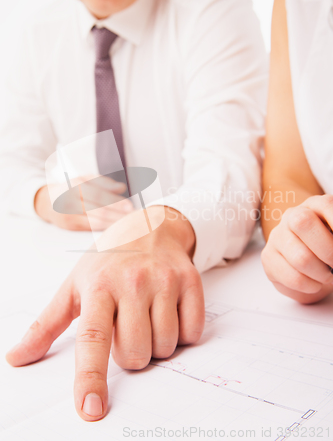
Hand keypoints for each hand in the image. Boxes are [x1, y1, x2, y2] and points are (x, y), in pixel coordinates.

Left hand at [6, 206, 204, 420]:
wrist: (149, 228)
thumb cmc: (108, 262)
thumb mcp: (74, 286)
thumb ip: (45, 325)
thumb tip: (17, 357)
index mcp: (99, 286)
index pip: (92, 339)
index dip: (91, 376)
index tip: (90, 407)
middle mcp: (133, 282)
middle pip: (135, 354)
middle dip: (130, 353)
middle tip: (127, 325)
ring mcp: (165, 281)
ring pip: (165, 347)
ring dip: (156, 344)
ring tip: (147, 315)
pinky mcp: (190, 282)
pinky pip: (192, 334)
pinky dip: (182, 334)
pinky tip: (170, 310)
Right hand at [34, 175, 133, 230]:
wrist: (47, 201)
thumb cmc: (71, 188)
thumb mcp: (85, 179)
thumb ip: (104, 182)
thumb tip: (121, 188)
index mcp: (76, 185)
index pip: (99, 195)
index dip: (116, 202)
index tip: (130, 206)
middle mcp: (71, 200)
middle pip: (99, 210)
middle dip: (119, 215)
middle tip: (133, 217)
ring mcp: (69, 214)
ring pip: (96, 221)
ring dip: (114, 223)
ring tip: (128, 223)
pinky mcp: (70, 226)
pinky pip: (91, 228)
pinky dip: (105, 228)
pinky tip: (116, 228)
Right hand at [261, 195, 332, 302]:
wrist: (310, 266)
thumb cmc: (328, 248)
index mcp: (314, 205)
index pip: (326, 206)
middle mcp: (291, 216)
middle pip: (303, 222)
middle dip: (328, 251)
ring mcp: (277, 236)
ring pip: (300, 257)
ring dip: (322, 274)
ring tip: (327, 276)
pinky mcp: (268, 257)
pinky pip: (293, 277)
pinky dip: (311, 286)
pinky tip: (315, 284)